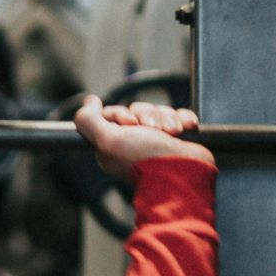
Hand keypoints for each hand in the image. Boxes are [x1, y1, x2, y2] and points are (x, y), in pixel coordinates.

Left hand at [72, 96, 211, 181]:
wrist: (185, 174)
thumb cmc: (146, 159)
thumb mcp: (109, 140)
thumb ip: (89, 120)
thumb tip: (89, 101)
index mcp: (114, 145)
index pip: (112, 114)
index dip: (121, 114)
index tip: (130, 124)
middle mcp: (134, 143)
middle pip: (137, 110)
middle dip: (147, 115)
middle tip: (153, 129)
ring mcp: (157, 141)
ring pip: (159, 112)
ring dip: (167, 118)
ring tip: (173, 132)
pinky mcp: (178, 139)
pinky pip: (179, 116)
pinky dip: (183, 119)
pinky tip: (186, 128)